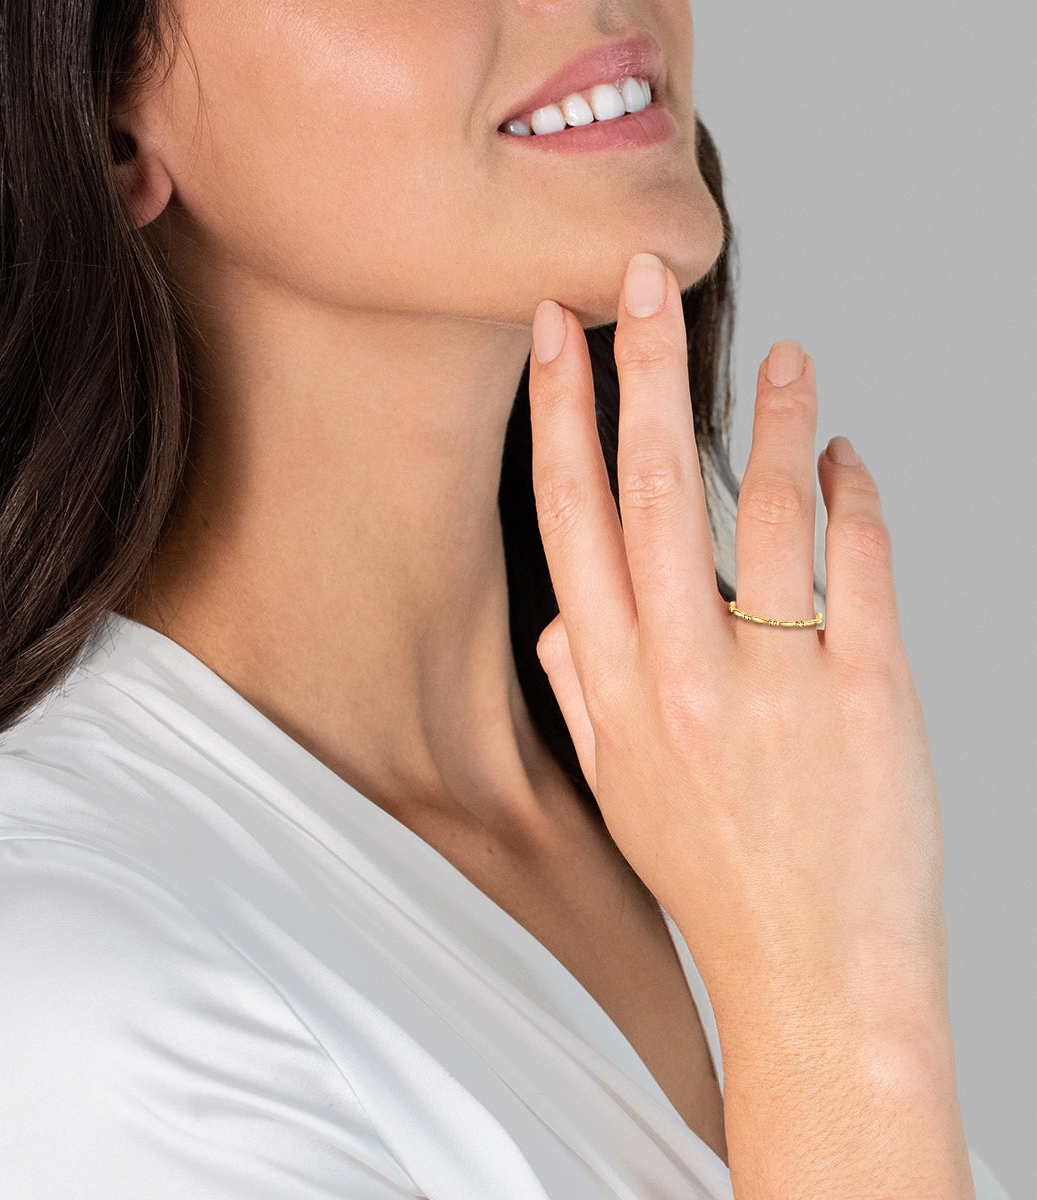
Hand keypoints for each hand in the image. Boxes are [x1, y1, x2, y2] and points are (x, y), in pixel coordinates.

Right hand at [527, 253, 971, 1196]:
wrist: (814, 977)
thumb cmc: (713, 879)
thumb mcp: (619, 789)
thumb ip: (579, 695)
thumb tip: (554, 629)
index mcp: (612, 688)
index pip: (573, 521)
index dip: (562, 418)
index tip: (556, 340)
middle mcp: (680, 674)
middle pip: (650, 491)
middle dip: (639, 371)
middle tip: (639, 281)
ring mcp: (775, 681)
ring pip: (762, 511)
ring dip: (769, 418)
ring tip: (778, 350)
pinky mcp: (866, 694)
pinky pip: (856, 566)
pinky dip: (853, 494)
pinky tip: (847, 453)